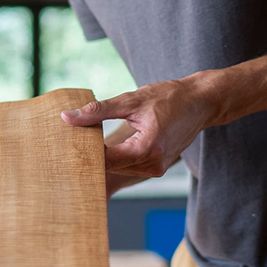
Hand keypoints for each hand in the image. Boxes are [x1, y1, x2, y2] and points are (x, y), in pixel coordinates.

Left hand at [60, 74, 219, 178]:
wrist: (200, 102)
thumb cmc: (169, 97)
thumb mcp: (131, 100)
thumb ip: (98, 111)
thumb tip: (68, 118)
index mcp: (146, 149)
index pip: (105, 158)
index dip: (84, 151)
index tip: (66, 141)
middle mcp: (152, 164)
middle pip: (110, 166)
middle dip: (92, 153)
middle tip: (70, 140)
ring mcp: (156, 169)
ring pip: (119, 167)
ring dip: (105, 155)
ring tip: (86, 139)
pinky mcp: (157, 167)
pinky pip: (129, 165)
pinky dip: (118, 155)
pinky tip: (106, 143)